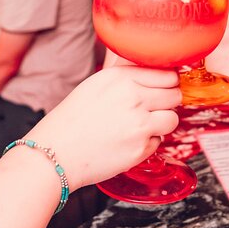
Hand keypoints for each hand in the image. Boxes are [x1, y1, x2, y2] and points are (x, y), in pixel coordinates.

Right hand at [23, 66, 180, 190]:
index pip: (167, 74)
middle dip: (168, 102)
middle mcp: (134, 97)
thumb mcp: (97, 85)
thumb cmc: (72, 119)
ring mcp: (139, 123)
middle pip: (174, 94)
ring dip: (163, 123)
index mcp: (122, 77)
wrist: (53, 153)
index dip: (167, 83)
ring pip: (173, 118)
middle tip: (154, 109)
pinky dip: (148, 143)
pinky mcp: (140, 148)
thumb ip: (127, 77)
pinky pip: (159, 141)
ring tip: (143, 126)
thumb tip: (157, 74)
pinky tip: (128, 141)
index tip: (163, 89)